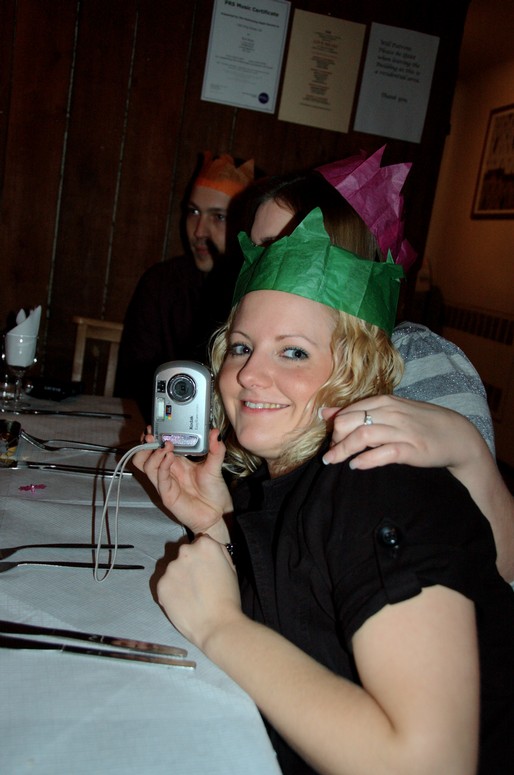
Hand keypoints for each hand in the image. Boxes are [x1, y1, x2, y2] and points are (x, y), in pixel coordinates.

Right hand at [133, 428, 232, 538]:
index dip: (153, 437)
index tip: (155, 425)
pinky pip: (159, 478)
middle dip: (145, 444)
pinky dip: (162, 466)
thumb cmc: (213, 491)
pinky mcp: (167, 494)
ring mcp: (165, 483)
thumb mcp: (215, 466)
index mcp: (176, 462)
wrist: (217, 513)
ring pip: (146, 466)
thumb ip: (215, 450)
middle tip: (152, 435)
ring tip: (165, 446)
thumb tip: (215, 432)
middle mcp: (167, 471)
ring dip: (153, 453)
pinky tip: (169, 458)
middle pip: (144, 456)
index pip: (156, 447)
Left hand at [157, 534, 241, 650]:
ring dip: (179, 577)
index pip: (200, 542)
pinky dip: (171, 591)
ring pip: (173, 569)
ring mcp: (171, 568)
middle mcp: (185, 551)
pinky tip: (183, 602)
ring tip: (190, 595)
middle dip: (189, 564)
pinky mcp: (161, 584)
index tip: (207, 569)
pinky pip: (165, 584)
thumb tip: (206, 545)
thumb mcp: (230, 566)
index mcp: (205, 544)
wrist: (217, 625)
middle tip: (198, 582)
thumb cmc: (228, 597)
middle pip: (184, 553)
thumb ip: (217, 551)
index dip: (203, 557)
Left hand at [320, 394, 487, 470]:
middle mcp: (391, 413)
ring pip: (362, 436)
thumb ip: (358, 411)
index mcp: (384, 402)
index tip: (331, 442)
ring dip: (343, 450)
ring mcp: (402, 430)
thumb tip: (325, 412)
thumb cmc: (420, 423)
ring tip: (334, 461)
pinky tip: (356, 466)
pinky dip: (366, 460)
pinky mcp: (412, 449)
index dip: (334, 428)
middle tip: (332, 454)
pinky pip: (383, 453)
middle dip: (335, 440)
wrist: (457, 435)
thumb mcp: (390, 411)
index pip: (348, 412)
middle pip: (350, 423)